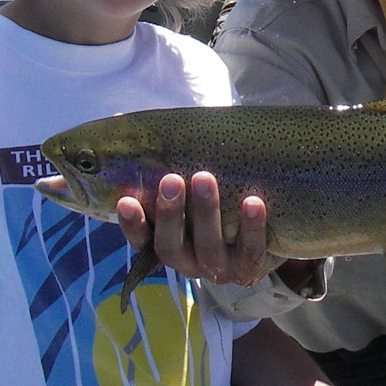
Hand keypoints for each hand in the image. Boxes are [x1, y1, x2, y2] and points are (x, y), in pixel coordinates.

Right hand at [116, 171, 284, 285]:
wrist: (269, 230)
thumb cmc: (217, 194)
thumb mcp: (189, 180)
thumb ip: (159, 157)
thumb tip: (117, 117)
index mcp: (167, 242)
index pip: (141, 240)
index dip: (132, 224)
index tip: (125, 199)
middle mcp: (188, 262)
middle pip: (170, 247)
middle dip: (170, 213)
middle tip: (172, 179)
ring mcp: (219, 267)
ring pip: (208, 248)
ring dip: (206, 212)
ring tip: (205, 177)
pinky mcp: (251, 267)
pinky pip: (251, 251)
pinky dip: (252, 227)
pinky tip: (253, 201)